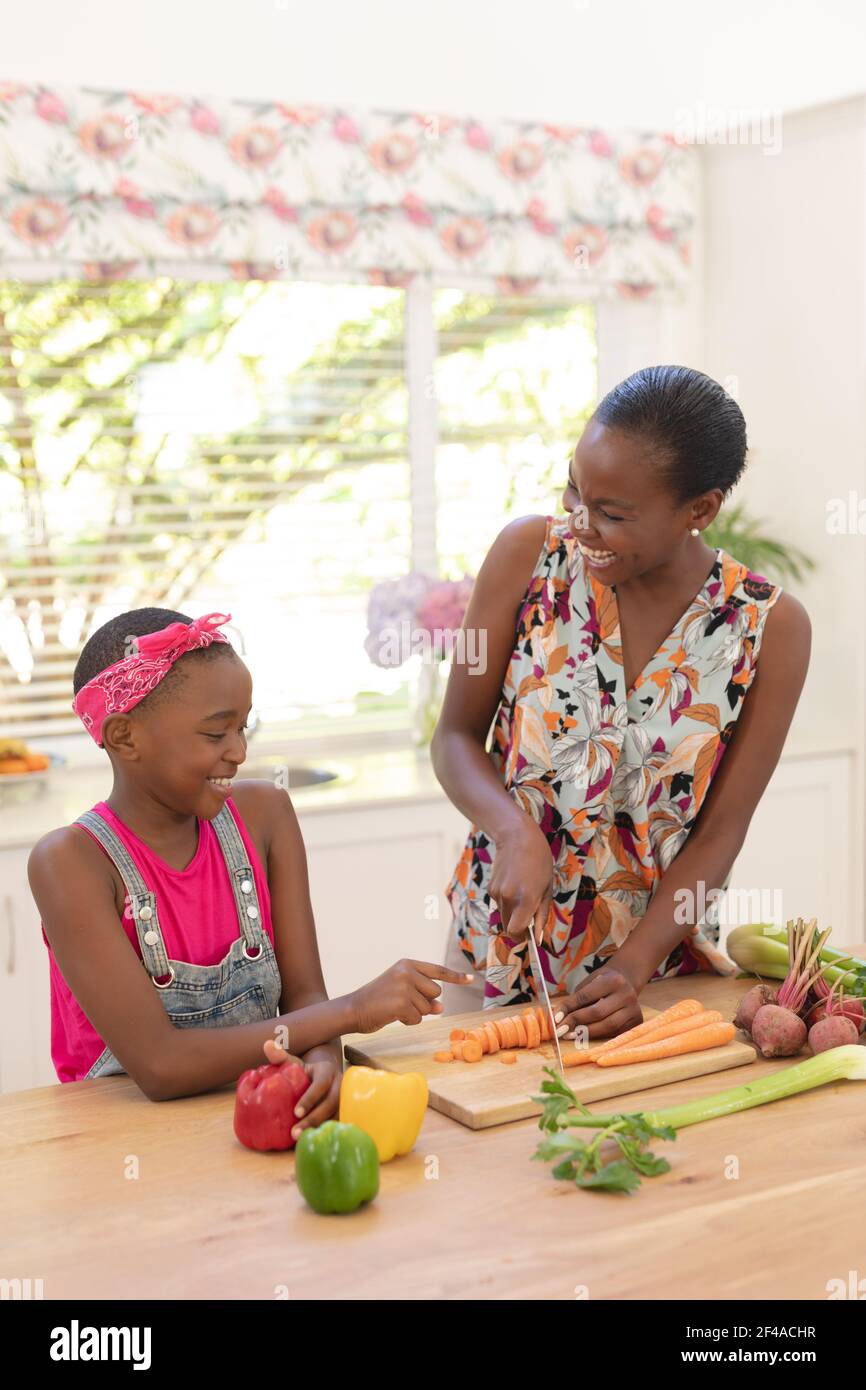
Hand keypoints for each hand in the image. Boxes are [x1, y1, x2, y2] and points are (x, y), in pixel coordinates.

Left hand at [263, 1037, 340, 1140]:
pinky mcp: (346, 1111)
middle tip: (294, 1133)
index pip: (320, 1085)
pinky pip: (338, 1123)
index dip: (309, 1099)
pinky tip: (312, 1142)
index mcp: (327, 1071)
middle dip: (313, 1119)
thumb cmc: (305, 1072)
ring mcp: (345, 1099)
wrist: (325, 1076)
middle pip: (330, 1104)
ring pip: (336, 1115)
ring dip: (319, 1128)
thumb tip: (267, 1044)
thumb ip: (281, 1056)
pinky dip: (326, 1132)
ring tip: (300, 1140)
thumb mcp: (295, 1063)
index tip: (295, 1112)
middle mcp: (340, 1085)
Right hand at [349, 958, 473, 1032]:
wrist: (353, 1009)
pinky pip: (418, 1018)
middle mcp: (407, 971)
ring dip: (415, 1013)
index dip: (455, 977)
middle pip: (435, 992)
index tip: (471, 979)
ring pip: (428, 1007)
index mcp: (407, 964)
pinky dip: (408, 1021)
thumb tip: (441, 1006)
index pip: (437, 970)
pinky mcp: (401, 1003)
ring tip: (395, 1009)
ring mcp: (404, 986)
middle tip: (401, 1003)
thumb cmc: (377, 1000)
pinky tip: (393, 1016)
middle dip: (424, 1002)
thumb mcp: (401, 992)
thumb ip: (423, 995)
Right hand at [488, 814, 553, 941]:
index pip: (516, 931)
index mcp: (526, 899)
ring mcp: (497, 893)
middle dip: (518, 927)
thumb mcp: (547, 889)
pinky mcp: (491, 888)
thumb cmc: (539, 861)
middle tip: (529, 917)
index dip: (523, 936)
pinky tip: (515, 884)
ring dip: (513, 912)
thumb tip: (538, 939)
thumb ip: (541, 915)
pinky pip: (500, 904)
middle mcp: (509, 898)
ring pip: (504, 915)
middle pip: (508, 927)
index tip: (530, 934)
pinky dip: (507, 901)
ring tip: (524, 892)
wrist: (517, 837)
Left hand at [552, 962, 642, 1042]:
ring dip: (586, 1033)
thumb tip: (558, 1017)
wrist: (627, 981)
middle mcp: (626, 994)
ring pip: (608, 1026)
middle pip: (597, 1013)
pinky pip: (615, 1032)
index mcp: (613, 980)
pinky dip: (599, 1035)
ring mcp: (634, 1009)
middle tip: (561, 1030)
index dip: (569, 1008)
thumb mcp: (589, 983)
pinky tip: (586, 1036)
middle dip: (577, 1022)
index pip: (586, 996)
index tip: (556, 1018)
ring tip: (571, 1035)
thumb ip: (576, 999)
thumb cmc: (602, 982)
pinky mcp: (636, 1021)